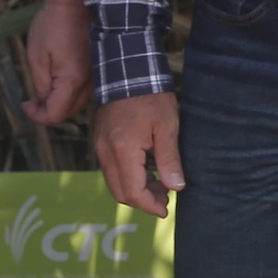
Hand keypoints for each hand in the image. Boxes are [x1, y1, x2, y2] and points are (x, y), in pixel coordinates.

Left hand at [21, 0, 93, 124]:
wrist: (74, 1)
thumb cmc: (53, 25)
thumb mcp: (37, 56)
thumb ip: (40, 85)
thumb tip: (42, 102)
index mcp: (72, 80)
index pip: (55, 115)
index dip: (37, 116)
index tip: (25, 104)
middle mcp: (89, 81)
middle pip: (68, 112)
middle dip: (48, 111)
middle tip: (32, 100)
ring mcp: (96, 74)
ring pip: (78, 102)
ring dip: (60, 102)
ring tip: (44, 89)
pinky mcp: (98, 67)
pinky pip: (85, 90)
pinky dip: (71, 92)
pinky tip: (59, 80)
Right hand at [91, 92, 183, 217]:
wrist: (127, 68)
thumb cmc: (151, 95)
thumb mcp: (167, 126)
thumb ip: (169, 159)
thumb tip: (177, 187)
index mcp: (123, 150)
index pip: (133, 191)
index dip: (150, 205)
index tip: (166, 209)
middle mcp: (105, 151)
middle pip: (120, 191)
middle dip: (142, 201)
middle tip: (165, 199)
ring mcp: (100, 146)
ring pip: (113, 182)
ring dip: (134, 189)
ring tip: (159, 185)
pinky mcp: (100, 140)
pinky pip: (110, 168)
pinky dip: (127, 177)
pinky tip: (146, 171)